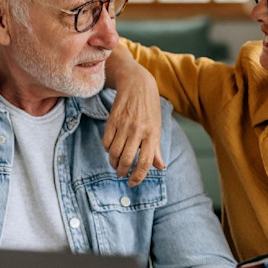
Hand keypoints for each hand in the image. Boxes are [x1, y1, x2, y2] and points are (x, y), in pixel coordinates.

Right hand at [102, 47, 164, 186]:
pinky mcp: (112, 119)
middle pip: (127, 159)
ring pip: (115, 152)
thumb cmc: (149, 108)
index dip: (138, 176)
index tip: (132, 183)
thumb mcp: (156, 127)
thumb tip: (161, 167)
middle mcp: (139, 130)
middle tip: (121, 174)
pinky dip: (107, 149)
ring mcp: (125, 124)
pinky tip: (111, 149)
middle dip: (122, 171)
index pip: (146, 161)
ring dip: (113, 162)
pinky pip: (107, 141)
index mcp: (152, 134)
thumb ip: (156, 149)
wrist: (137, 84)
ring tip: (115, 164)